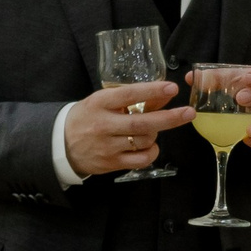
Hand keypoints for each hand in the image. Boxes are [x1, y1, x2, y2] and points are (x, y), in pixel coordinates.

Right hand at [64, 81, 191, 176]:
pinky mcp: (112, 163)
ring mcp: (107, 146)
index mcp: (99, 103)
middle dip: (169, 118)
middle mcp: (103, 124)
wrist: (62, 144)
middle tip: (189, 112)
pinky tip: (151, 145)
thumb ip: (132, 98)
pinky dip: (152, 152)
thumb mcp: (104, 101)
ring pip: (143, 140)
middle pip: (141, 123)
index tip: (172, 88)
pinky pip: (141, 159)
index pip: (128, 95)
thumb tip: (165, 93)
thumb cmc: (88, 117)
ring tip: (152, 128)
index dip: (151, 91)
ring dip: (156, 133)